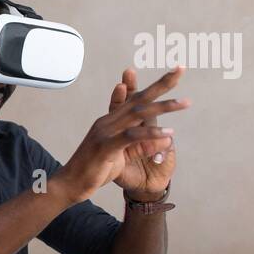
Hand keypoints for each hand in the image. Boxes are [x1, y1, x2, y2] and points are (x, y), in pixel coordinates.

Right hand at [54, 66, 188, 203]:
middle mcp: (108, 122)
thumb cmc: (93, 171)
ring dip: (163, 106)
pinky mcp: (105, 147)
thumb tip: (166, 138)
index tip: (171, 72)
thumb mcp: (121, 156)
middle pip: (138, 98)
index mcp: (110, 121)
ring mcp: (105, 133)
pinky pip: (131, 136)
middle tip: (181, 69)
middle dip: (161, 84)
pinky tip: (168, 133)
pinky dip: (150, 133)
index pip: (134, 98)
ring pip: (137, 113)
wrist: (69, 185)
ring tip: (184, 103)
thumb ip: (141, 146)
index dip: (152, 86)